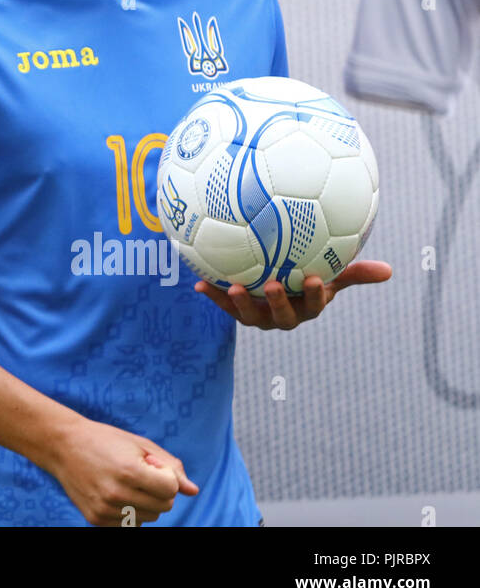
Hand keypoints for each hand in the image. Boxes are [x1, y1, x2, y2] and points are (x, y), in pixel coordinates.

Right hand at [49, 417, 197, 525]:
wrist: (62, 446)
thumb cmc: (104, 440)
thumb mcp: (138, 443)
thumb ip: (170, 466)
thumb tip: (193, 491)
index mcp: (129, 471)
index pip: (171, 489)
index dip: (165, 475)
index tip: (150, 463)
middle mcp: (116, 494)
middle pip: (163, 507)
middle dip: (159, 490)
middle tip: (139, 472)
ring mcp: (105, 509)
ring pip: (149, 518)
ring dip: (145, 503)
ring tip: (125, 482)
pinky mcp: (96, 520)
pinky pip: (130, 524)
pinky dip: (130, 512)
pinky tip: (115, 494)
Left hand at [194, 259, 392, 329]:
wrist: (273, 285)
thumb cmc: (306, 277)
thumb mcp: (330, 273)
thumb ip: (353, 272)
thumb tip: (390, 270)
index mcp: (307, 307)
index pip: (315, 304)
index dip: (316, 296)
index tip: (317, 279)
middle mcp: (283, 316)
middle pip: (282, 316)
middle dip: (279, 303)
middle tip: (273, 285)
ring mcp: (259, 316)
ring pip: (250, 316)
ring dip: (241, 303)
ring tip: (233, 288)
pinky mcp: (236, 311)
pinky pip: (223, 306)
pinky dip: (211, 294)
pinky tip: (198, 284)